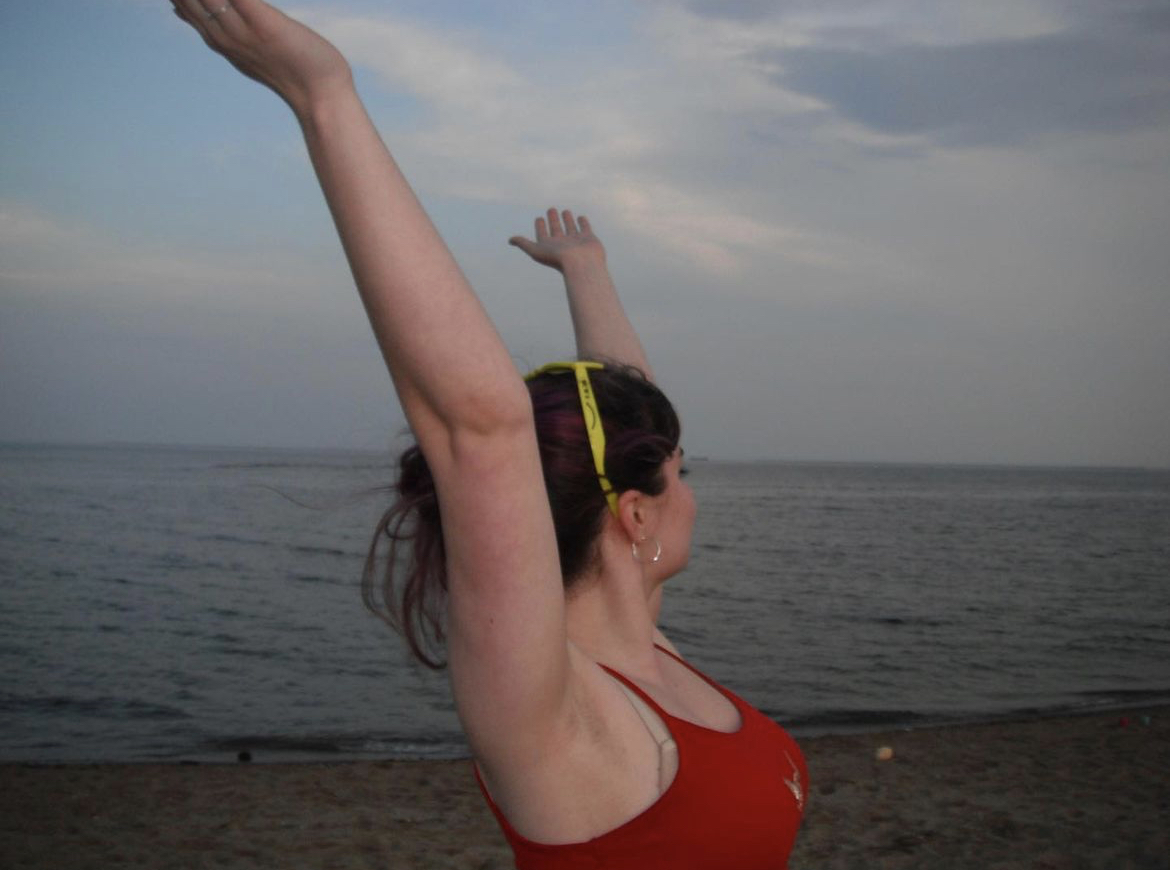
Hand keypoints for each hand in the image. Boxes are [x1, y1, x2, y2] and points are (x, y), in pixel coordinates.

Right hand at [171, 0, 352, 115]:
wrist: (321, 97)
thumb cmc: (293, 70)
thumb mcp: (247, 49)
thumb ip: (218, 30)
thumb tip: (180, 13)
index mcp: (221, 42)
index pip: (186, 7)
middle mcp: (225, 37)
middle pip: (189, 0)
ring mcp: (243, 32)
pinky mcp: (264, 24)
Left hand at [509, 208, 605, 273]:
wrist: (581, 264)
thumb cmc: (557, 259)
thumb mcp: (535, 250)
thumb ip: (523, 243)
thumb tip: (510, 240)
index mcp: (550, 246)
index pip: (543, 234)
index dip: (540, 227)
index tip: (539, 219)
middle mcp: (563, 244)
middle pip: (556, 230)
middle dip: (553, 220)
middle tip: (551, 210)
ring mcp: (576, 241)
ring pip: (570, 228)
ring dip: (567, 220)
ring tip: (564, 211)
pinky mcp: (588, 238)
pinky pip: (584, 228)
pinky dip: (582, 222)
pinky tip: (580, 217)